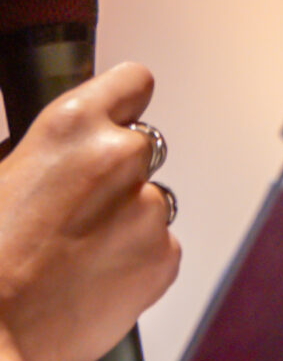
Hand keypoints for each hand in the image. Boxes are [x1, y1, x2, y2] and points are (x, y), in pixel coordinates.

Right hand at [0, 62, 180, 360]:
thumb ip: (38, 153)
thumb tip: (53, 152)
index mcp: (72, 127)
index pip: (132, 82)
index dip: (123, 101)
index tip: (121, 112)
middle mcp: (121, 159)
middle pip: (142, 148)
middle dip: (117, 171)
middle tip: (77, 206)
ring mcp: (149, 209)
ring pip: (149, 201)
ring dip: (125, 218)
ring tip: (74, 251)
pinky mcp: (166, 257)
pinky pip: (159, 246)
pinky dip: (135, 258)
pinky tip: (90, 277)